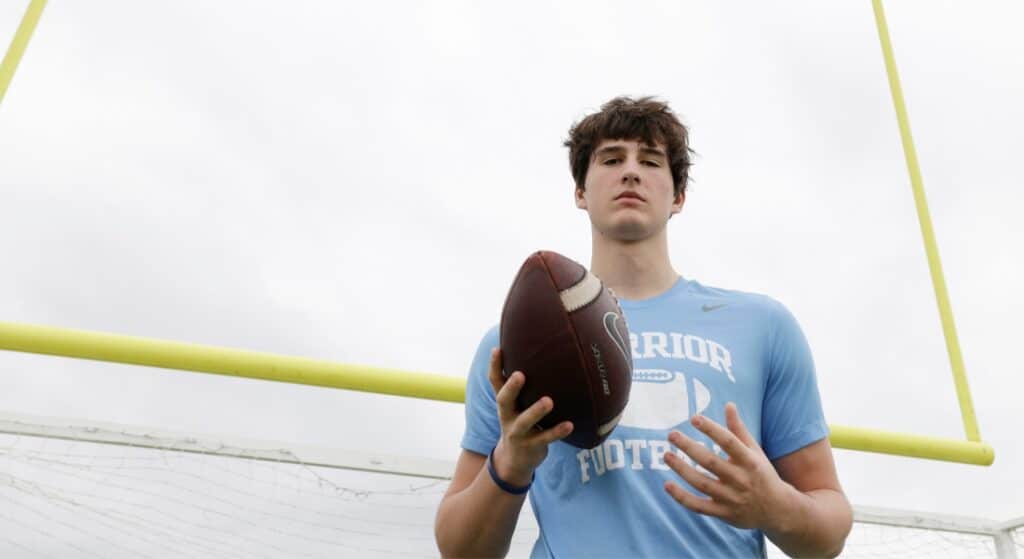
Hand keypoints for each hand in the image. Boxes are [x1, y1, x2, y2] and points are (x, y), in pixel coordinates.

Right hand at [487, 347, 573, 486]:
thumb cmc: (520, 421)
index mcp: (504, 403)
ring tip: (549, 401)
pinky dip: (557, 431)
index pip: (495, 382)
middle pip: (504, 400)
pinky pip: (545, 438)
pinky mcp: (532, 446)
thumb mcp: (516, 405)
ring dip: (536, 411)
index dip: (495, 366)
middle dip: (511, 388)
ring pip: (524, 421)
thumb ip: (521, 386)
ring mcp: (518, 432)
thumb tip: (539, 353)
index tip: (498, 349)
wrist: (514, 460)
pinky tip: (570, 425)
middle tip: (520, 375)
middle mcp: (507, 416)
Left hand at [663, 402, 790, 530]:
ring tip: (667, 455)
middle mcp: (740, 480)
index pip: (728, 442)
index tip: (694, 418)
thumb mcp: (755, 451)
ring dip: (682, 469)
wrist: (778, 510)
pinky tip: (667, 485)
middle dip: (690, 448)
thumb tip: (729, 404)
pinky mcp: (723, 513)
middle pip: (711, 462)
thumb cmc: (762, 474)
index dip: (711, 429)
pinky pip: (699, 506)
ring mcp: (731, 498)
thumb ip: (739, 430)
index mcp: (750, 461)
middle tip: (672, 434)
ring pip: (702, 483)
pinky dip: (682, 498)